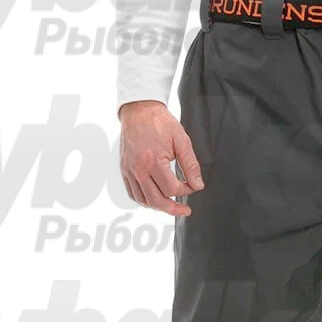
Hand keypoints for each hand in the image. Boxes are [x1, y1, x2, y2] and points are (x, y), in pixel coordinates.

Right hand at [119, 100, 204, 215]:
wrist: (139, 111)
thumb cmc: (160, 123)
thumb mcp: (182, 140)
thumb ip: (190, 165)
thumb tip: (197, 185)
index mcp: (153, 161)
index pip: (171, 188)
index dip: (186, 191)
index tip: (193, 185)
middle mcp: (138, 169)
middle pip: (156, 201)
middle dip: (173, 209)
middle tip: (185, 211)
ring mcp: (129, 170)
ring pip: (143, 200)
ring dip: (159, 207)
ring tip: (171, 206)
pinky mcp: (124, 170)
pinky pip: (133, 193)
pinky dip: (145, 200)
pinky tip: (156, 199)